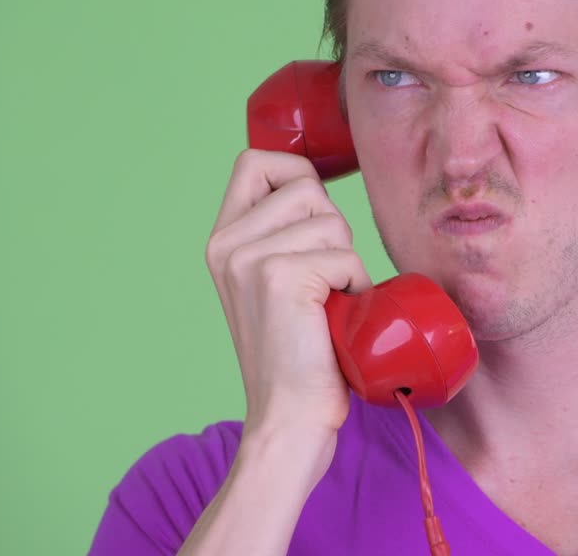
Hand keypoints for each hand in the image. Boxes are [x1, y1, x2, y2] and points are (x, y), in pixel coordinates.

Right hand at [205, 149, 371, 438]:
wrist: (291, 416)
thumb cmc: (301, 352)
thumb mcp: (274, 282)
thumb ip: (280, 235)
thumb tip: (316, 188)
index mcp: (222, 239)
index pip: (256, 160)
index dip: (297, 173)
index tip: (315, 215)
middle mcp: (226, 243)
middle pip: (305, 183)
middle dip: (332, 225)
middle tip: (324, 278)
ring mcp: (248, 258)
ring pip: (330, 219)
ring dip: (346, 258)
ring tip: (328, 300)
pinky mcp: (279, 276)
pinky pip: (344, 254)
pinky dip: (355, 283)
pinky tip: (336, 315)